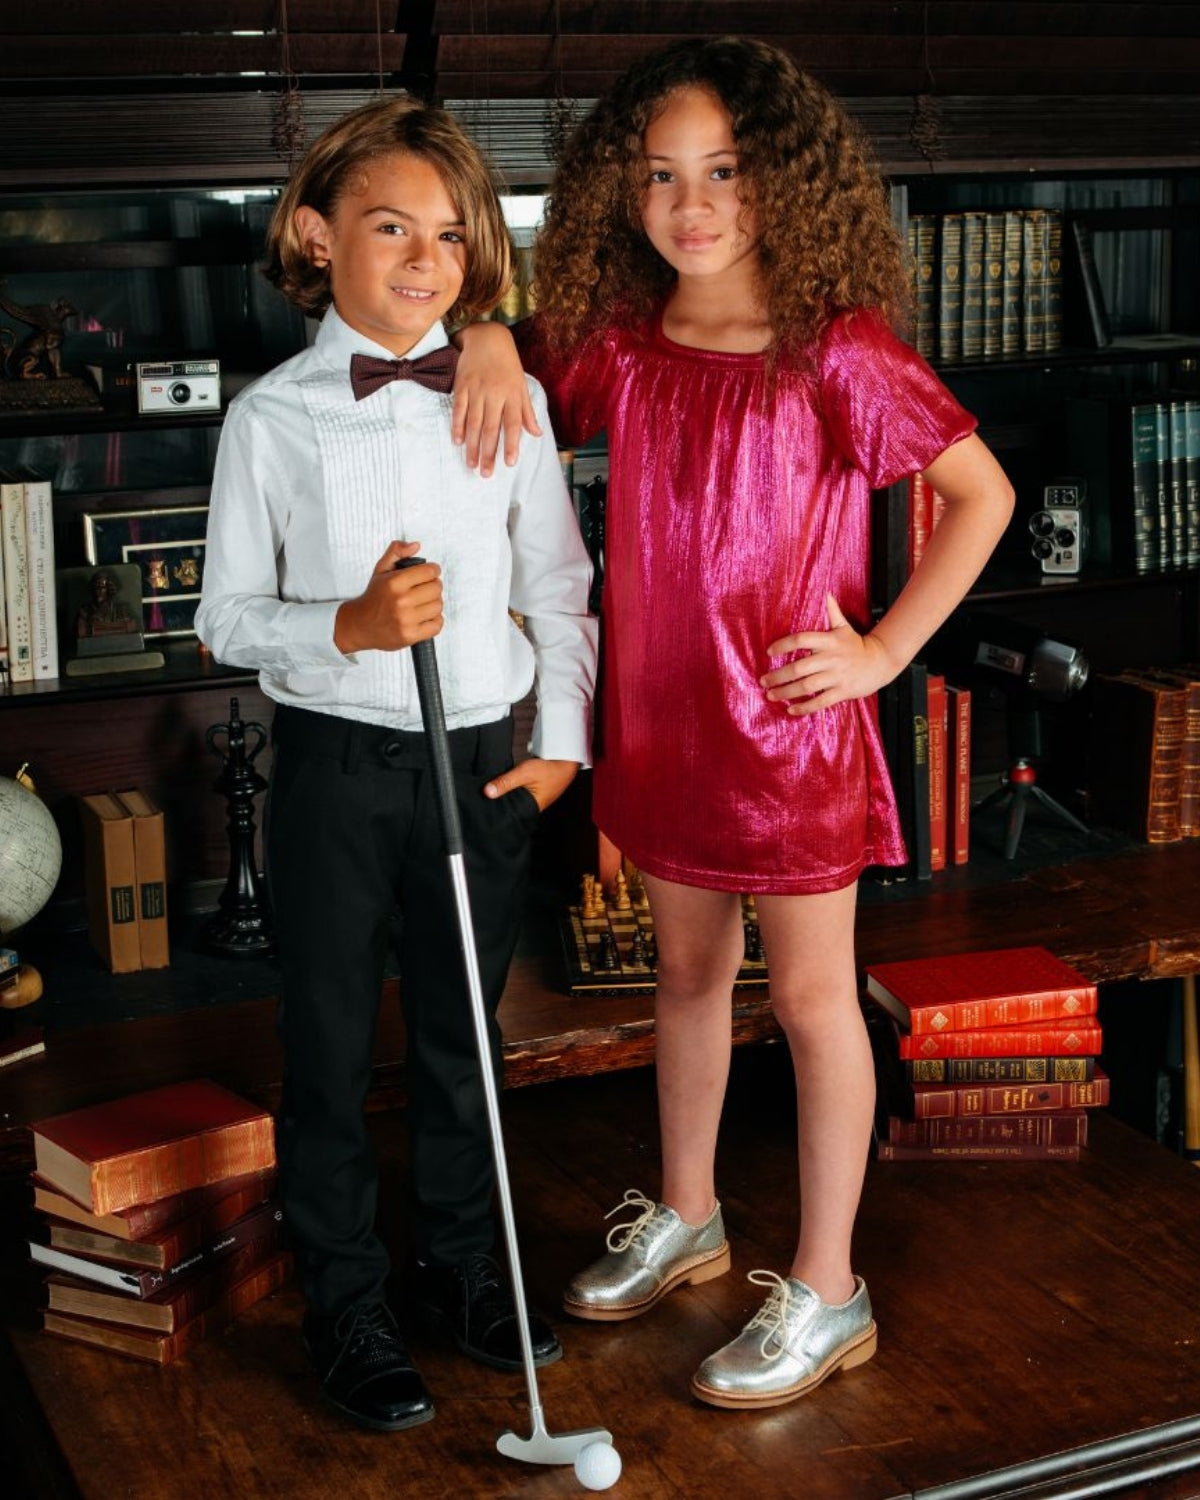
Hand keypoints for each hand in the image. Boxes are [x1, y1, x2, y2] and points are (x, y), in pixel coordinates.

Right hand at [334, 541, 441, 653]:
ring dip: (434, 603)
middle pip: (436, 588)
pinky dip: (435, 620)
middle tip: (425, 588)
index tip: (429, 574)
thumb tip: (415, 545)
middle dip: (433, 586)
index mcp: (394, 582)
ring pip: (438, 606)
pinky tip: (424, 616)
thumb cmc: (374, 597)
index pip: (429, 571)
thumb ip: (396, 552)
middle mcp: (401, 601)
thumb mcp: (381, 570)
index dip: (433, 570)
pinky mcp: (410, 636)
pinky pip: (437, 624)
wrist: (359, 625)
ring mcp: (406, 620)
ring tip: (423, 603)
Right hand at [452, 322, 541, 476]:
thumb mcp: (521, 386)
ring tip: (472, 464)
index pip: (513, 424)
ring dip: (472, 446)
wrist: (487, 338)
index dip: (512, 445)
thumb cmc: (507, 365)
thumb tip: (537, 434)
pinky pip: (458, 409)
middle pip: (492, 428)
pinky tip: (457, 442)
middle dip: (489, 453)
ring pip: (474, 422)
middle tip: (486, 474)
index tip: (510, 463)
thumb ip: (527, 412)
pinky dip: (457, 426)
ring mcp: (477, 390)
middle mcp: (495, 394)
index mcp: (513, 395)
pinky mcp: (462, 386)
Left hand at [483, 757, 578, 810]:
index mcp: (531, 808)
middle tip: (486, 797)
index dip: (498, 810)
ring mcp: (536, 799)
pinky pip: (521, 793)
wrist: (567, 761)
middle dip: (501, 802)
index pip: (510, 814)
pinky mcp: (537, 792)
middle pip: (512, 807)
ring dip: (508, 795)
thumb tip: (487, 792)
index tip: (485, 806)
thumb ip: (505, 782)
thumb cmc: (550, 769)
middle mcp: (534, 807)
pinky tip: (508, 784)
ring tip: (494, 790)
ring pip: (516, 800)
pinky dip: (514, 789)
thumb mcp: (524, 773)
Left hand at [761, 595, 895, 714]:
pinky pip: (820, 702)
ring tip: (771, 695)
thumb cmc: (856, 644)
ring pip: (806, 686)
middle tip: (763, 681)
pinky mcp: (842, 692)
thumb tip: (826, 593)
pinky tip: (791, 710)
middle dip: (778, 676)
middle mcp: (831, 658)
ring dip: (786, 692)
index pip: (801, 639)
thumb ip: (832, 612)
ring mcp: (837, 676)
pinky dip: (804, 707)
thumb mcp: (844, 627)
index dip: (783, 645)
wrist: (881, 661)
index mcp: (829, 641)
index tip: (769, 653)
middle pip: (799, 668)